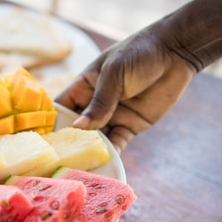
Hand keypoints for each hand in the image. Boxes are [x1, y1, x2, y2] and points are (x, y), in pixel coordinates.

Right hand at [57, 25, 196, 151]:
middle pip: (77, 128)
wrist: (177, 52)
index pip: (62, 108)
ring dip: (91, 152)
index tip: (44, 142)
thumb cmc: (140, 52)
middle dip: (71, 143)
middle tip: (60, 162)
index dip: (53, 123)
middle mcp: (95, 103)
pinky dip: (112, 154)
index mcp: (84, 86)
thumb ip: (99, 102)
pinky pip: (117, 143)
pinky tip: (105, 164)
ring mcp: (113, 116)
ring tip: (80, 168)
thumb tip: (79, 127)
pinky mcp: (131, 125)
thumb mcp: (114, 74)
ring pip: (96, 139)